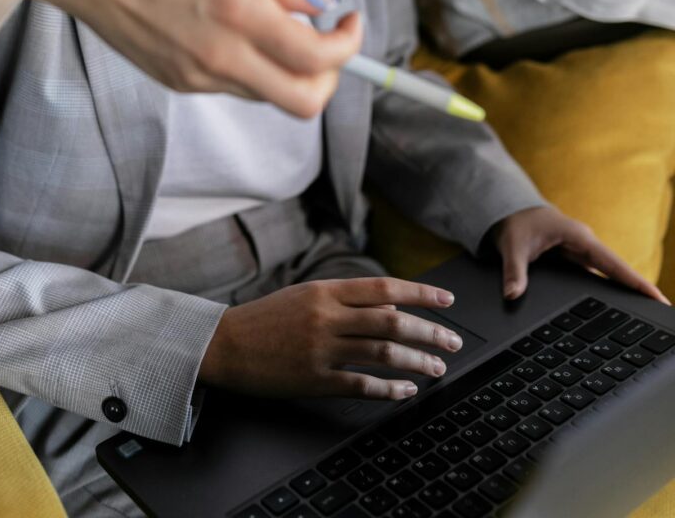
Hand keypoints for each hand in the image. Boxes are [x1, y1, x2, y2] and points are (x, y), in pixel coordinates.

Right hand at [27, 0, 361, 116]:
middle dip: (330, 78)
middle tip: (327, 43)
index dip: (349, 45)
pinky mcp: (180, 84)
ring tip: (276, 28)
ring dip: (290, 72)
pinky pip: (237, 88)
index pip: (317, 58)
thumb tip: (319, 6)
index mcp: (239, 11)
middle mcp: (221, 54)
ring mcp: (199, 76)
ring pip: (271, 96)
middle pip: (303, 101)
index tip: (349, 21)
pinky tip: (236, 33)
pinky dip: (255, 69)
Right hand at [198, 276, 461, 399]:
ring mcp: (321, 349)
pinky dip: (389, 389)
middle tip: (453, 341)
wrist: (226, 344)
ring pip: (382, 353)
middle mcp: (327, 316)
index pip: (385, 287)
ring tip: (437, 367)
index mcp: (326, 290)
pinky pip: (361, 385)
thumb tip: (392, 307)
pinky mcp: (314, 379)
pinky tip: (406, 391)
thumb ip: (347, 299)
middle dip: (429, 331)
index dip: (420, 293)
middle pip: (391, 321)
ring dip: (416, 361)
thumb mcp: (307, 294)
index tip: (447, 300)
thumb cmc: (268, 317)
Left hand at [491, 205, 669, 302]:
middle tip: (662, 308)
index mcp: (578, 237)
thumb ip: (514, 270)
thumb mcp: (512, 246)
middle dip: (639, 288)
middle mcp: (585, 244)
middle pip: (618, 270)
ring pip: (610, 273)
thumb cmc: (514, 222)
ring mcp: (582, 251)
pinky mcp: (576, 258)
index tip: (657, 296)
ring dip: (627, 288)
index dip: (635, 281)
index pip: (613, 263)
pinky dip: (611, 286)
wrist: (508, 209)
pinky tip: (620, 304)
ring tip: (648, 310)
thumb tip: (512, 295)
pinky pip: (598, 274)